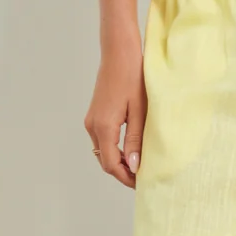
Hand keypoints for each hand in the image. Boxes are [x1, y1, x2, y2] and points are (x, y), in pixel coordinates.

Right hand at [85, 29, 145, 186]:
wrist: (119, 52)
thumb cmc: (133, 77)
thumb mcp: (139, 111)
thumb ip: (135, 140)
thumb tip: (134, 166)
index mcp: (103, 127)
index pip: (111, 165)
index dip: (126, 178)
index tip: (143, 184)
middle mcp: (92, 126)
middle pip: (105, 161)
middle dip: (123, 172)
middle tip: (144, 177)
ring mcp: (92, 120)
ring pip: (103, 151)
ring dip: (119, 161)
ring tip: (140, 165)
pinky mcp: (95, 114)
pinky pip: (103, 140)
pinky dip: (115, 149)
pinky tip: (131, 148)